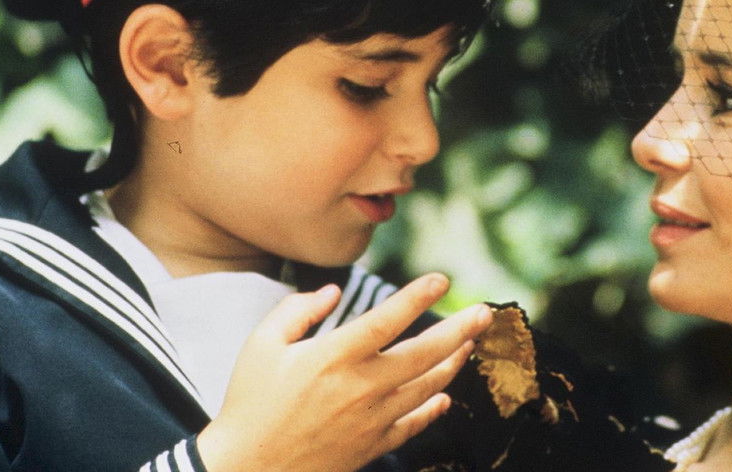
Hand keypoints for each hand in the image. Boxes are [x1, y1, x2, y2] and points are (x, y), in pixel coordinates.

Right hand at [197, 273, 491, 471]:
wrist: (245, 469)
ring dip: (453, 363)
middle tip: (485, 313)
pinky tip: (444, 395)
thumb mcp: (261, 345)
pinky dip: (433, 408)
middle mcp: (361, 387)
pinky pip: (414, 424)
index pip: (387, 319)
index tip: (441, 278)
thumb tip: (333, 291)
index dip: (417, 297)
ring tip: (470, 344)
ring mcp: (371, 420)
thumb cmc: (250, 403)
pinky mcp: (371, 446)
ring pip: (427, 387)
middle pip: (424, 354)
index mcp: (334, 356)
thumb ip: (298, 310)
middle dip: (460, 330)